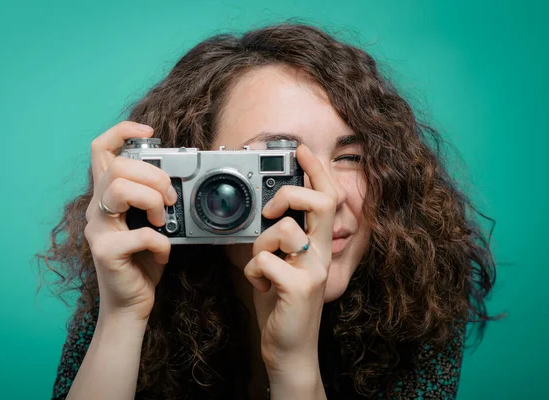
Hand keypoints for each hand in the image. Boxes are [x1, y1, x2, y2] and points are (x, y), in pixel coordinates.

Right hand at [84, 120, 177, 322]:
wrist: (131, 304)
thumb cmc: (142, 262)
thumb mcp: (150, 223)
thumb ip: (153, 200)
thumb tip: (176, 181)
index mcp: (107, 196)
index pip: (101, 150)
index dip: (122, 131)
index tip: (149, 132)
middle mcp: (97, 208)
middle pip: (117, 167)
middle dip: (153, 176)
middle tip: (169, 198)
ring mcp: (97, 230)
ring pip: (119, 190)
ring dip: (151, 200)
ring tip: (163, 220)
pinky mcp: (106, 252)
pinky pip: (139, 234)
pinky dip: (160, 243)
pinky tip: (163, 253)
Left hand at [244, 144, 336, 374]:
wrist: (289, 349)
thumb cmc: (282, 305)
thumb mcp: (281, 265)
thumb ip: (277, 240)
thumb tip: (261, 214)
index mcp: (318, 245)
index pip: (327, 198)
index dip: (316, 170)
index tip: (301, 150)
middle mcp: (322, 254)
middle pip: (321, 202)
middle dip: (291, 194)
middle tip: (271, 208)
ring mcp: (314, 270)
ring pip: (282, 229)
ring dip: (260, 244)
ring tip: (262, 267)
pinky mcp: (299, 287)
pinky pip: (264, 260)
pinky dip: (253, 272)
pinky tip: (262, 286)